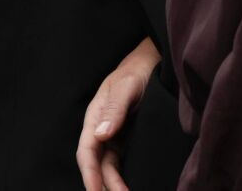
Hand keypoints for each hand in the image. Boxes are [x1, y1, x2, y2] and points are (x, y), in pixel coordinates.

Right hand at [78, 36, 160, 190]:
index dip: (89, 173)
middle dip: (103, 185)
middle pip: (96, 163)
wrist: (154, 63)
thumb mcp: (127, 86)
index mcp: (95, 115)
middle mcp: (101, 128)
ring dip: (114, 184)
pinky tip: (128, 188)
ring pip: (108, 167)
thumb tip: (101, 135)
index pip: (87, 150)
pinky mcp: (126, 139)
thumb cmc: (138, 70)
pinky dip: (122, 177)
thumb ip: (115, 110)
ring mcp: (113, 135)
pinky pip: (120, 163)